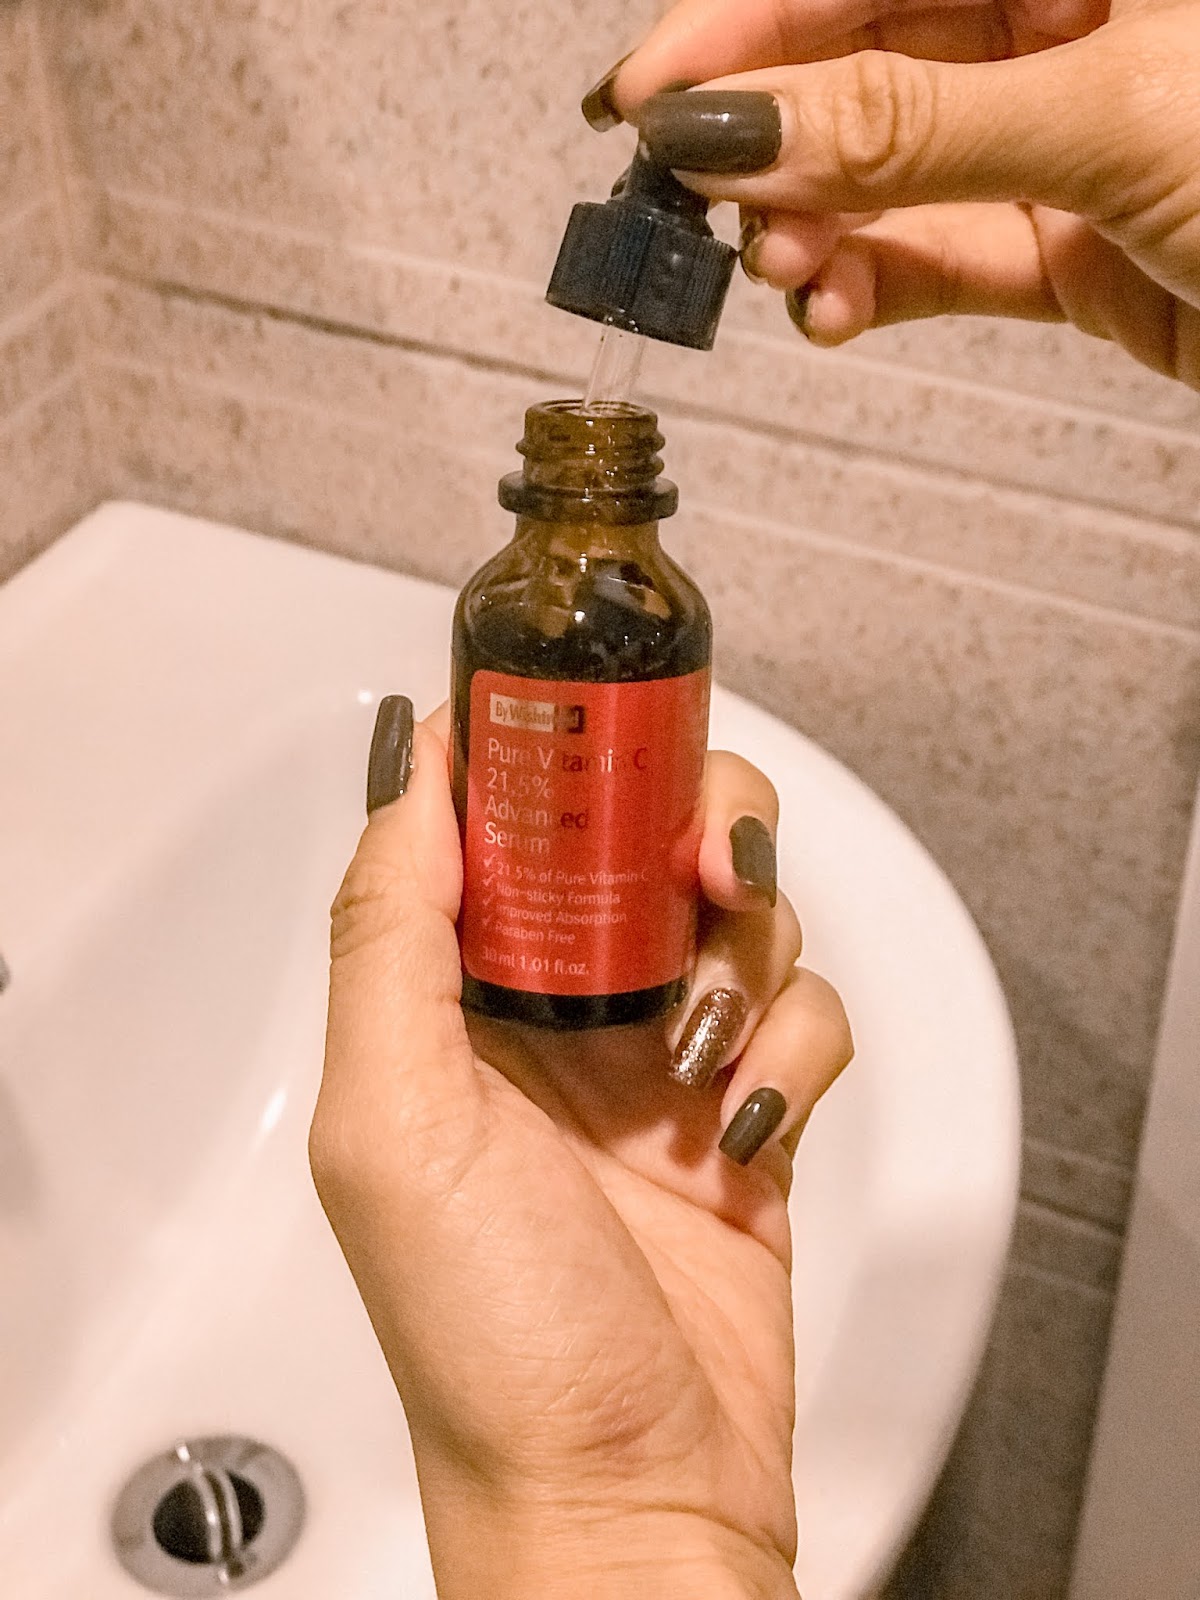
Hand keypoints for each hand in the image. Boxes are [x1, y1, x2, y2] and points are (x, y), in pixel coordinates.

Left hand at [311, 699, 851, 1598]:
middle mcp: (555, 1015)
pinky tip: (750, 1123)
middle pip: (637, 838)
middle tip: (702, 868)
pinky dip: (795, 1046)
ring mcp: (661, 1057)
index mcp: (449, 1002)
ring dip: (743, 953)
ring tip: (706, 1047)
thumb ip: (390, 931)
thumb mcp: (392, 1121)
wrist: (628, 1494)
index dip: (544, 753)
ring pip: (735, 909)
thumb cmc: (490, 1338)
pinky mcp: (751, 1104)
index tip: (593, 717)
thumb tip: (405, 766)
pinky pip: (803, 1009)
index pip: (494, 822)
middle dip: (681, 829)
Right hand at [589, 0, 1199, 388]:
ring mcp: (1070, 134)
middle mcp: (1076, 22)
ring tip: (779, 268)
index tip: (649, 92)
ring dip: (815, 226)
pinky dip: (876, 288)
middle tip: (690, 193)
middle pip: (869, 58)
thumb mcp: (1111, 114)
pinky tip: (834, 307)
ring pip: (894, 169)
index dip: (749, 20)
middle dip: (773, 135)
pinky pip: (942, 256)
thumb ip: (907, 125)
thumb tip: (734, 121)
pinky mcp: (1074, 242)